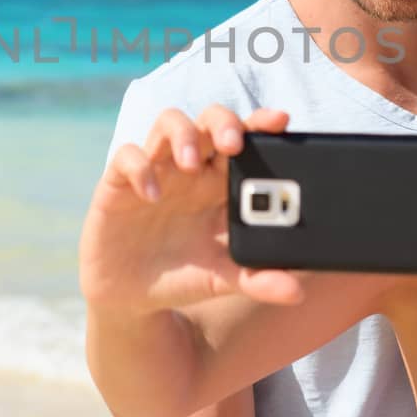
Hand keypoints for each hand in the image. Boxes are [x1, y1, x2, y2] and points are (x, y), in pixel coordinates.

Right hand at [79, 105, 303, 316]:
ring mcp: (156, 170)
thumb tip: (296, 292)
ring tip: (191, 163)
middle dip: (223, 122)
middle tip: (233, 144)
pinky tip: (151, 196)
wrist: (132, 297)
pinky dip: (140, 168)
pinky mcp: (120, 182)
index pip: (245, 138)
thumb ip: (257, 281)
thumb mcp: (221, 279)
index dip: (261, 123)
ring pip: (169, 122)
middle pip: (209, 120)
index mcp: (222, 183)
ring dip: (183, 134)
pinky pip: (128, 155)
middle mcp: (192, 168)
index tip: (280, 120)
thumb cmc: (184, 276)